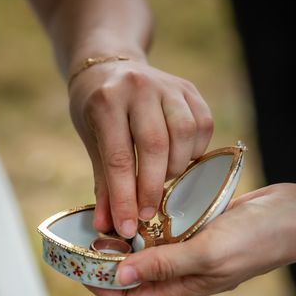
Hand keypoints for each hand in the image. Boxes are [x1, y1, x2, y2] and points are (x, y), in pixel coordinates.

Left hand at [68, 59, 212, 237]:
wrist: (111, 68)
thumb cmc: (98, 111)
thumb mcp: (92, 141)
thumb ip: (104, 184)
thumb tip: (107, 227)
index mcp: (106, 101)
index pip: (119, 158)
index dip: (125, 198)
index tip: (128, 227)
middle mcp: (139, 87)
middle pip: (155, 146)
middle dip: (152, 187)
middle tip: (147, 214)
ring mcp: (168, 85)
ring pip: (184, 134)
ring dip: (175, 167)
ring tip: (162, 179)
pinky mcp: (189, 88)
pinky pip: (202, 124)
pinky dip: (194, 150)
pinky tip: (180, 159)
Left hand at [87, 184, 295, 295]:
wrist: (294, 216)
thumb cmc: (257, 240)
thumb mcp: (208, 254)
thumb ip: (165, 265)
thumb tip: (122, 275)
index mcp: (184, 288)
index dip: (104, 291)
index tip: (81, 270)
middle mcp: (183, 273)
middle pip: (135, 277)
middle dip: (108, 263)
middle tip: (88, 238)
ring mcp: (191, 250)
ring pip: (148, 251)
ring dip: (127, 239)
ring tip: (106, 219)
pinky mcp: (199, 228)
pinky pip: (165, 229)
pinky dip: (149, 221)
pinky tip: (139, 202)